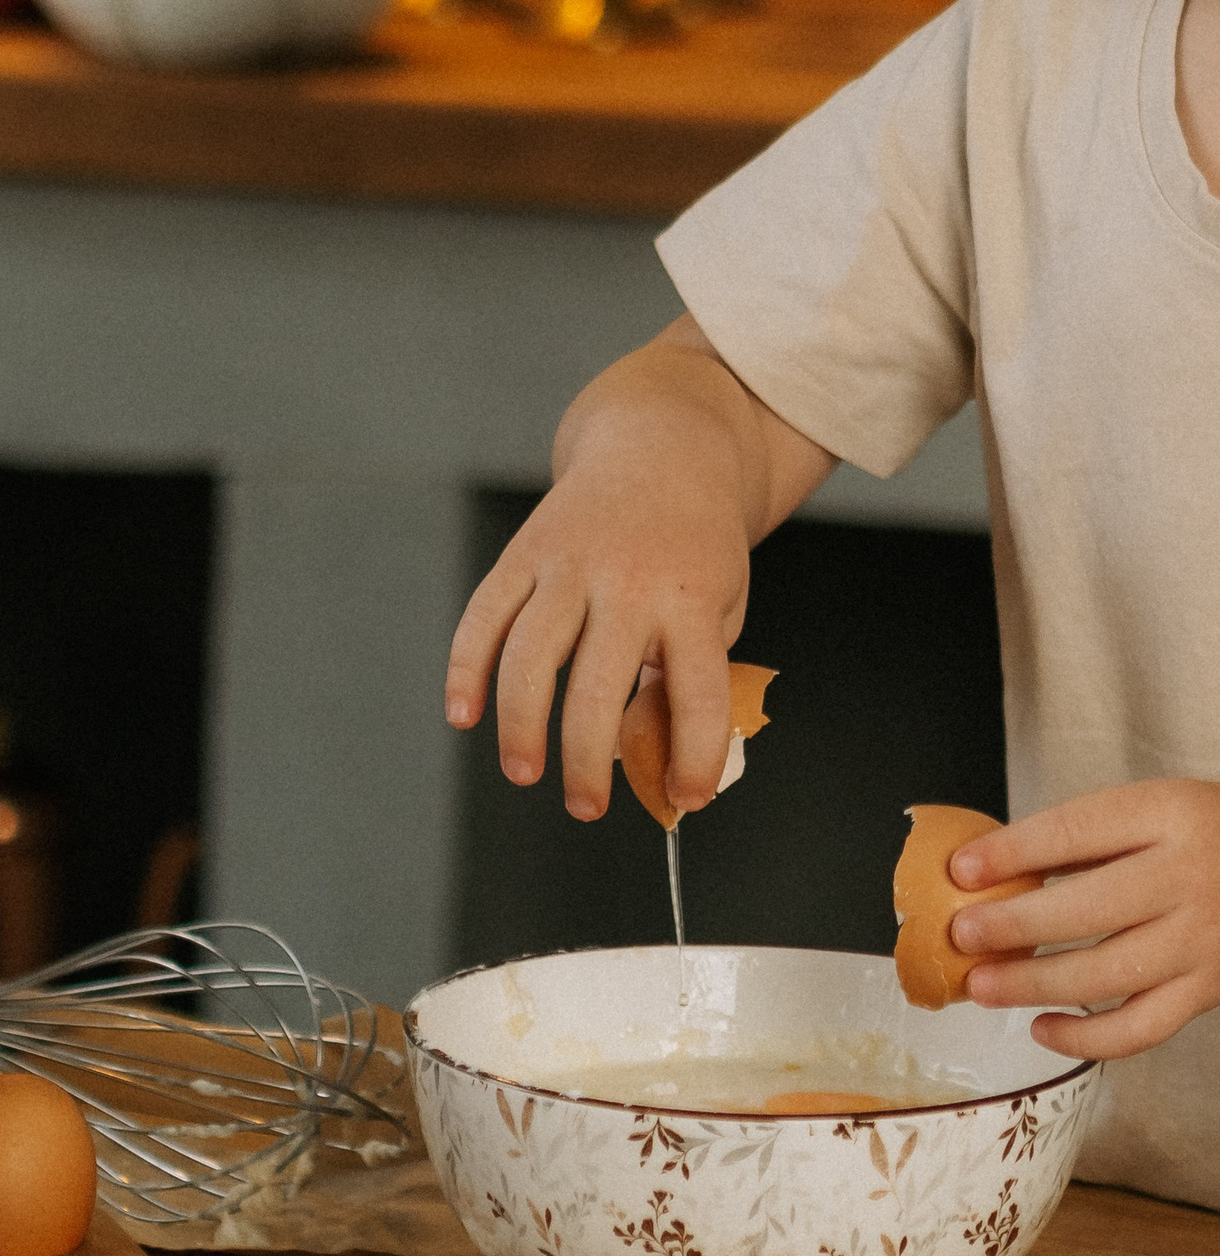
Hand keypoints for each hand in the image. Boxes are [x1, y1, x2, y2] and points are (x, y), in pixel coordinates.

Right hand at [446, 449, 748, 821]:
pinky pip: (484, 617)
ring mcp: (569, 564)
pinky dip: (466, 669)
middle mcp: (627, 582)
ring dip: (520, 726)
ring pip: (530, 657)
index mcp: (691, 599)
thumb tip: (647, 757)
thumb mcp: (720, 606)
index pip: (696, 692)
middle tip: (585, 806)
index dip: (695, 755)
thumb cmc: (696, 550)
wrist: (664, 449)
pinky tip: (463, 715)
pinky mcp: (524, 553)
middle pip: (596, 687)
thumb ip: (686, 675)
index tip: (688, 799)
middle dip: (586, 760)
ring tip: (524, 772)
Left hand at [945, 779, 1219, 1059]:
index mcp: (1171, 814)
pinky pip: (1138, 1028)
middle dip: (1014, 925)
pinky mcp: (1207, 993)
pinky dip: (1083, 1036)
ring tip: (981, 984)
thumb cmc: (1212, 834)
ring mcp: (1202, 942)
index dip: (1016, 851)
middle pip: (1090, 908)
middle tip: (961, 935)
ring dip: (1033, 983)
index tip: (962, 870)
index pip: (1082, 830)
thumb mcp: (1157, 807)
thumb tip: (990, 873)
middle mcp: (1191, 877)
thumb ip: (1086, 837)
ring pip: (1107, 975)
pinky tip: (1041, 1025)